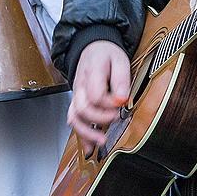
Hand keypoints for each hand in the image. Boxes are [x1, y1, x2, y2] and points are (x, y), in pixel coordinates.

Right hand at [67, 40, 130, 154]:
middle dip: (99, 118)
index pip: (96, 94)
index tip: (121, 103)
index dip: (109, 103)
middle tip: (115, 119)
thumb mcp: (120, 59)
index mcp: (91, 72)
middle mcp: (80, 86)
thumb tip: (123, 99)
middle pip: (83, 108)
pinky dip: (81, 135)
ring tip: (102, 142)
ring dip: (87, 132)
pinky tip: (90, 148)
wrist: (92, 47)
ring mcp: (76, 95)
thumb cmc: (107, 54)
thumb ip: (121, 79)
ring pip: (74, 117)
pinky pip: (74, 120)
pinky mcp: (76, 102)